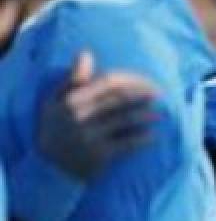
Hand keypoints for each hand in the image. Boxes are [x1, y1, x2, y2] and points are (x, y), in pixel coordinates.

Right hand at [37, 51, 159, 179]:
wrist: (51, 167)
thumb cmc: (55, 128)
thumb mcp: (55, 101)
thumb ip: (73, 78)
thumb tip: (86, 53)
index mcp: (71, 100)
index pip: (108, 83)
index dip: (131, 80)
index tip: (147, 80)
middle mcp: (80, 117)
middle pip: (120, 100)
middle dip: (142, 96)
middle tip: (159, 94)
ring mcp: (90, 136)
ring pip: (126, 120)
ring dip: (146, 116)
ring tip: (159, 114)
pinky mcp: (100, 154)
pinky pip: (128, 144)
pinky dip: (143, 139)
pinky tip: (153, 136)